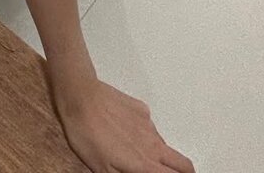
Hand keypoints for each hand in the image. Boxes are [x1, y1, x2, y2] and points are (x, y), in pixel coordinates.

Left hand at [56, 78, 194, 172]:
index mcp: (144, 163)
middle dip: (183, 172)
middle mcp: (152, 144)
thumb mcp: (101, 168)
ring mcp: (148, 124)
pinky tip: (124, 132)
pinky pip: (149, 126)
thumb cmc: (86, 134)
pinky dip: (143, 134)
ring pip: (164, 144)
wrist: (80, 97)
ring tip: (137, 155)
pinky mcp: (140, 109)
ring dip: (159, 154)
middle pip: (183, 163)